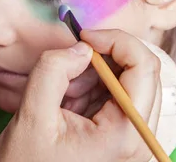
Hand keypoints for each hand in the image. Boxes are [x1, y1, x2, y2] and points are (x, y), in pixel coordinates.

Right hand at [0, 29, 162, 161]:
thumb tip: (82, 47)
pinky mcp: (123, 137)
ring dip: (97, 74)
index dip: (116, 40)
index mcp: (125, 135)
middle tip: (72, 59)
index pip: (144, 67)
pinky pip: (119, 96)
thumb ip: (53, 71)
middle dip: (106, 58)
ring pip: (130, 81)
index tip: (85, 35)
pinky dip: (95, 87)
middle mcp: (139, 138)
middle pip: (142, 72)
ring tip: (65, 91)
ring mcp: (134, 139)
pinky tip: (71, 101)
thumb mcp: (31, 116)